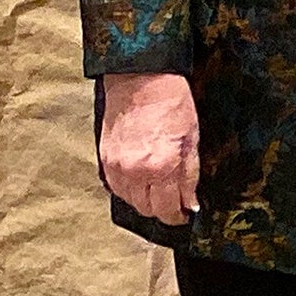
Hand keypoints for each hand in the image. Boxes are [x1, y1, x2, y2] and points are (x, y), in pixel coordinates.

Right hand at [100, 71, 200, 225]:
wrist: (140, 79)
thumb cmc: (171, 104)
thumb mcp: (192, 140)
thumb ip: (189, 175)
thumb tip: (190, 202)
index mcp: (161, 166)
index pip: (168, 208)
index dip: (179, 215)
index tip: (186, 214)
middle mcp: (135, 171)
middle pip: (148, 210)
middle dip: (163, 210)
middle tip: (175, 203)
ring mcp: (116, 166)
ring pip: (130, 201)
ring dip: (145, 201)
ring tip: (159, 190)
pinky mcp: (104, 159)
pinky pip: (116, 187)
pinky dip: (129, 189)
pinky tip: (141, 180)